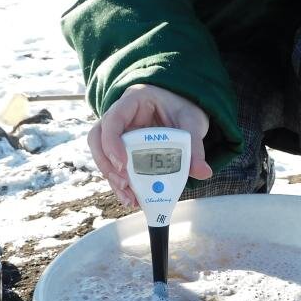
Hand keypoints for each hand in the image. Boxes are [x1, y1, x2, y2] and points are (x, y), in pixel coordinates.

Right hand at [88, 84, 211, 207]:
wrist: (182, 108)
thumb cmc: (183, 107)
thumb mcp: (192, 122)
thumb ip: (194, 145)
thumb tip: (203, 172)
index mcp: (133, 101)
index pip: (112, 119)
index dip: (112, 142)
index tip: (123, 164)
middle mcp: (120, 117)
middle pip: (98, 139)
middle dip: (108, 165)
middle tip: (125, 184)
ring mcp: (118, 134)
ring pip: (102, 156)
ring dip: (113, 179)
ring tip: (130, 199)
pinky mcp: (122, 149)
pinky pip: (115, 167)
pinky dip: (122, 184)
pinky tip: (134, 199)